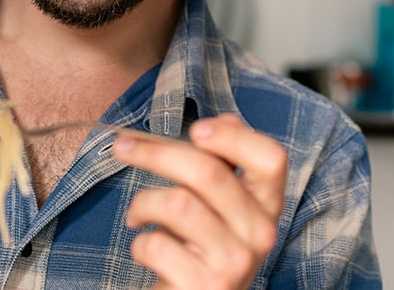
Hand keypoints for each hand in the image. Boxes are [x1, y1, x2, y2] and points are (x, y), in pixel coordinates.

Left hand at [112, 114, 287, 289]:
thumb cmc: (201, 249)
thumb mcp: (220, 209)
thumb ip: (224, 168)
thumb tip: (225, 120)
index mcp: (267, 207)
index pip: (271, 158)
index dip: (234, 137)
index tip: (196, 129)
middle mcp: (260, 234)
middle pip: (209, 172)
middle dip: (155, 152)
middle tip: (122, 147)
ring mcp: (235, 263)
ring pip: (176, 203)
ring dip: (142, 203)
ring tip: (137, 215)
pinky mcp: (204, 286)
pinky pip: (157, 244)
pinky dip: (139, 244)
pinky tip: (146, 250)